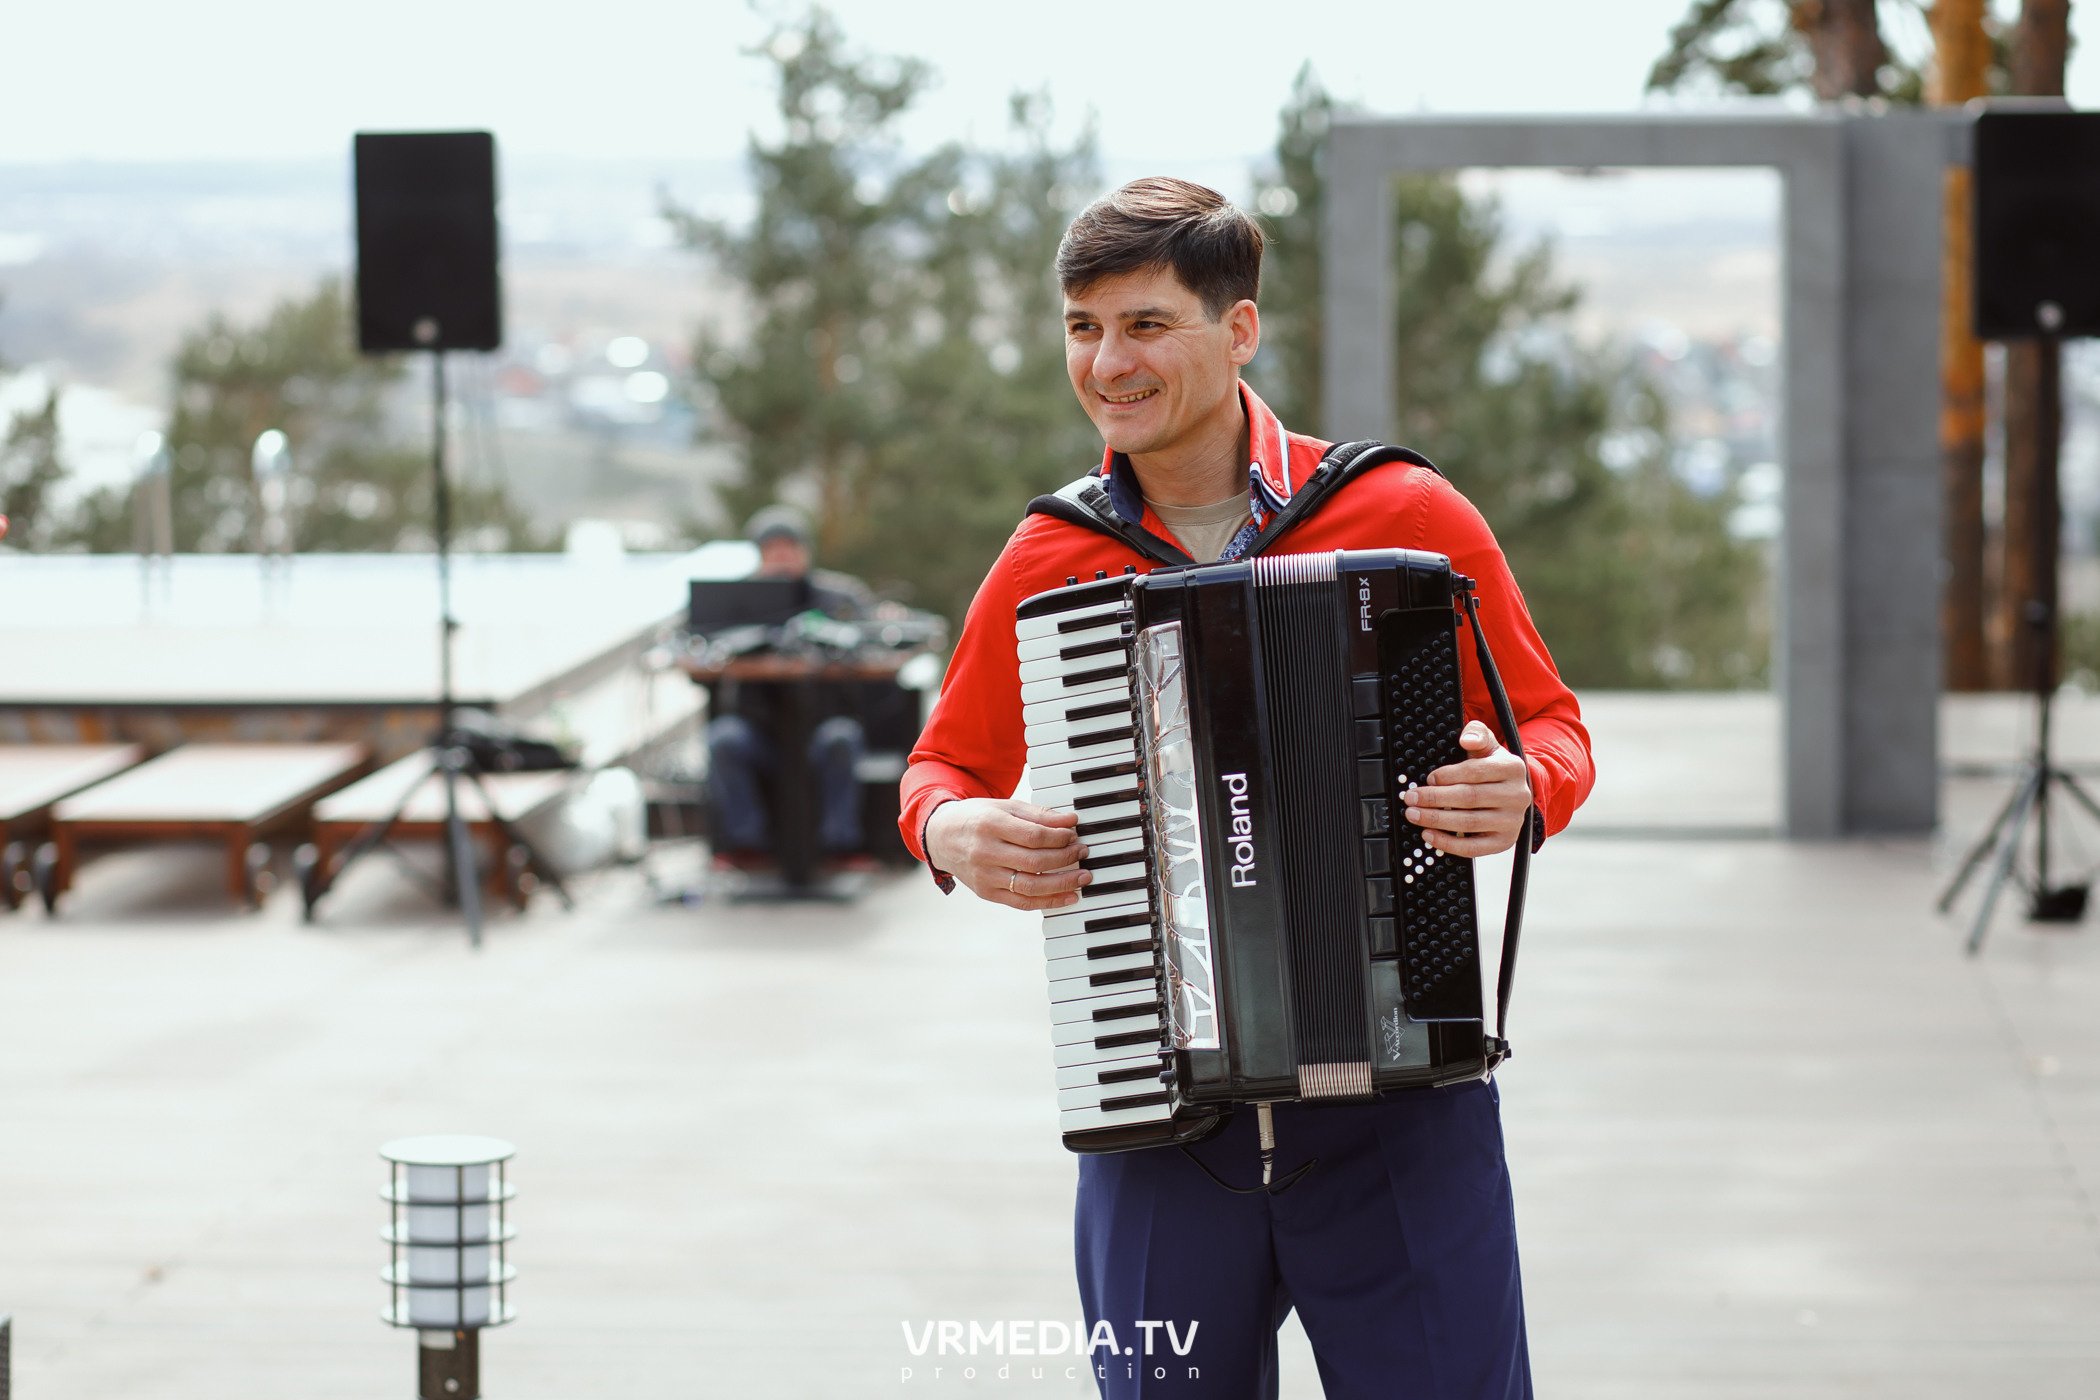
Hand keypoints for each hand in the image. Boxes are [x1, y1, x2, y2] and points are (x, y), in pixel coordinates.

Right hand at [925, 797, 1090, 909]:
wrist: (942, 837)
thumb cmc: (978, 818)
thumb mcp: (1005, 807)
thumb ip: (1038, 815)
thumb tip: (1070, 821)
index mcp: (990, 825)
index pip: (1034, 836)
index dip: (1060, 837)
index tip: (1075, 835)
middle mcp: (985, 853)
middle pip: (1035, 862)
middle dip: (1065, 858)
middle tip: (1083, 852)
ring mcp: (984, 876)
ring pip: (1030, 886)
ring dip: (1062, 884)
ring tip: (1083, 878)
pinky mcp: (986, 893)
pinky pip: (1021, 902)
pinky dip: (1048, 901)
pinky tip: (1068, 896)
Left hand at [1404, 720, 1530, 857]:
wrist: (1511, 793)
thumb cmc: (1491, 768)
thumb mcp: (1487, 746)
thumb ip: (1477, 734)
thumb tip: (1466, 739)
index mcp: (1512, 768)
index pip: (1475, 772)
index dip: (1448, 775)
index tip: (1428, 778)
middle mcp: (1516, 796)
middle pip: (1470, 798)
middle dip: (1435, 798)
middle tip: (1411, 798)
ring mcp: (1512, 821)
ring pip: (1469, 823)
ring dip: (1436, 820)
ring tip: (1414, 815)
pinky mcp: (1504, 842)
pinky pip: (1473, 848)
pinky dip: (1448, 843)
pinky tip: (1429, 835)